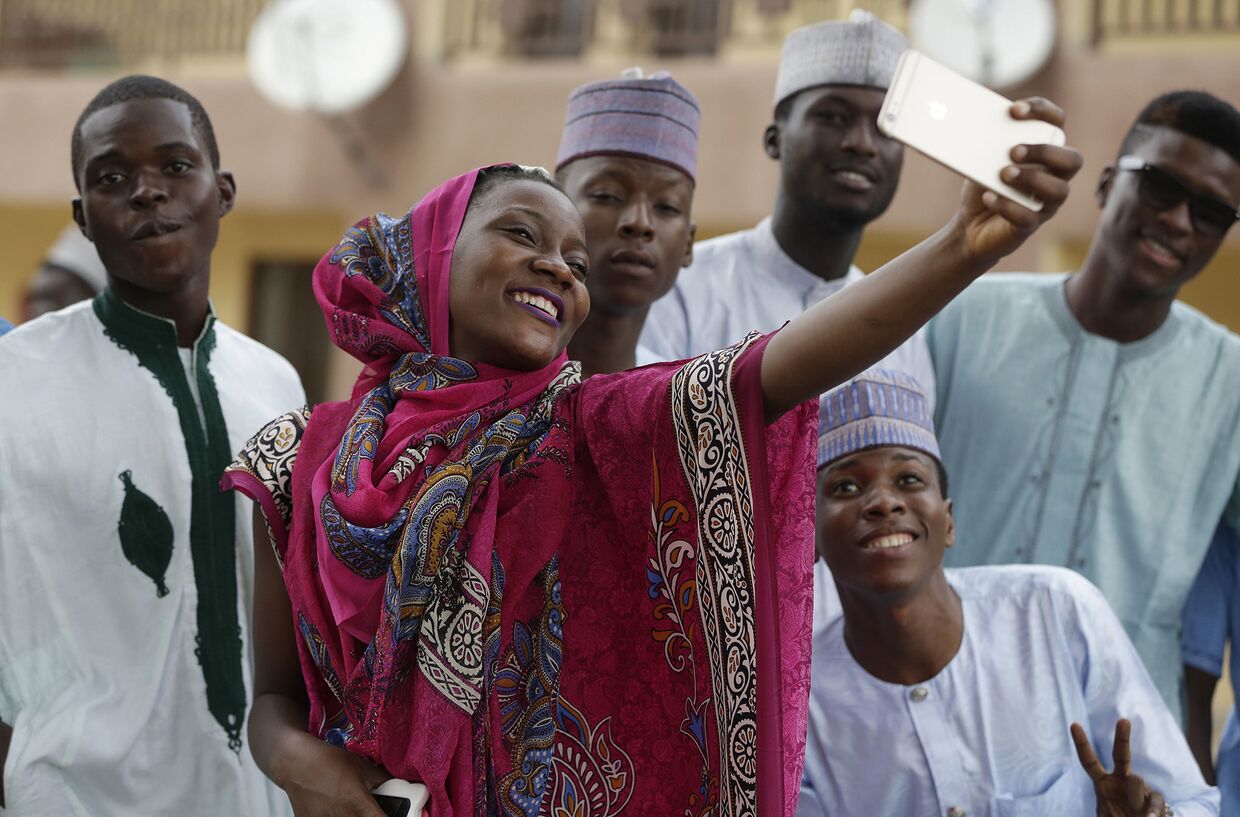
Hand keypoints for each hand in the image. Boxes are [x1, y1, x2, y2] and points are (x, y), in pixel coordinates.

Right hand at [276, 731, 391, 816]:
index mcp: (357, 803)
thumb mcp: (362, 766)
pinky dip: (336, 816)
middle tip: (370, 808)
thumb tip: (401, 786)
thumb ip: (382, 780)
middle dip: (371, 816)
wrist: (295, 763)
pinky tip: (334, 807)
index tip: (394, 814)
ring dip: (352, 816)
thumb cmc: (327, 761)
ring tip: (349, 805)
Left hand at [952, 97, 1082, 266]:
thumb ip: (988, 142)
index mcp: (1045, 150)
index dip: (1041, 111)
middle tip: (1014, 151)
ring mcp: (1045, 203)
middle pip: (1071, 159)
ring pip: (1058, 190)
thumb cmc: (983, 185)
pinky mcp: (1029, 226)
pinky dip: (1008, 206)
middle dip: (1045, 152)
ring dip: (1032, 179)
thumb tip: (971, 123)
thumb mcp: (982, 160)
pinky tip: (989, 197)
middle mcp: (1054, 176)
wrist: (968, 226)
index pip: (1057, 122)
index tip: (1014, 110)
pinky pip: (1028, 217)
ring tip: (1004, 174)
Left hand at [1072, 719, 1171, 816]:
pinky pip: (1155, 800)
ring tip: (1135, 814)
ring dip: (1134, 798)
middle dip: (1122, 737)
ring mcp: (1139, 787)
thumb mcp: (1105, 815)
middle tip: (1123, 720)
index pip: (1089, 761)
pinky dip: (1152, 810)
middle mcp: (1120, 780)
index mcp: (1102, 782)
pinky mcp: (1155, 798)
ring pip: (1137, 781)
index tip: (1074, 724)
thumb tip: (1131, 806)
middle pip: (1120, 755)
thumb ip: (1109, 811)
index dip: (1082, 744)